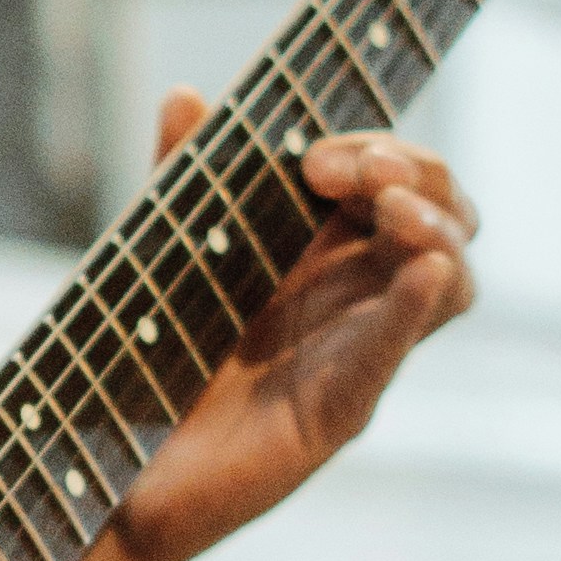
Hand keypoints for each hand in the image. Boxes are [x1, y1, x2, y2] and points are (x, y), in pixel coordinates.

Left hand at [67, 105, 477, 560]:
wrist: (108, 466)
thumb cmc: (151, 361)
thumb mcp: (166, 249)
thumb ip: (181, 176)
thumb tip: (186, 93)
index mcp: (329, 255)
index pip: (401, 182)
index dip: (378, 151)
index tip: (311, 153)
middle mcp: (357, 301)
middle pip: (447, 220)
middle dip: (417, 173)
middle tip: (352, 170)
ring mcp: (356, 355)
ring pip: (452, 285)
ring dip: (439, 232)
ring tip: (395, 208)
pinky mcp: (336, 411)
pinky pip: (392, 356)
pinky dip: (413, 310)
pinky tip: (425, 271)